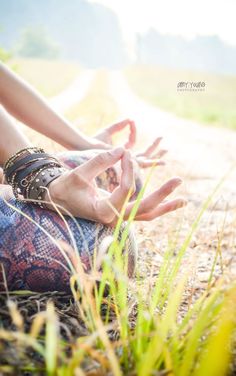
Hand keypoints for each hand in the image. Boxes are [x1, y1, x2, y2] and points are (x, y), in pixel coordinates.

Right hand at [48, 148, 185, 224]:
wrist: (56, 200)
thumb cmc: (65, 188)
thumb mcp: (80, 174)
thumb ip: (100, 161)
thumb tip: (123, 150)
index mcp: (103, 211)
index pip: (125, 190)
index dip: (128, 169)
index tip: (125, 152)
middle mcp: (113, 219)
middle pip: (143, 209)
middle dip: (162, 194)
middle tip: (178, 180)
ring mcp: (117, 218)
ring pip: (145, 215)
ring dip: (164, 207)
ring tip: (183, 200)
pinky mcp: (119, 213)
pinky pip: (141, 212)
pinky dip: (156, 207)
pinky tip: (171, 202)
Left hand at [94, 119, 166, 168]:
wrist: (88, 149)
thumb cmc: (93, 142)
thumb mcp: (108, 131)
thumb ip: (119, 126)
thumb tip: (130, 119)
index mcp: (119, 153)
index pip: (131, 143)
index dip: (133, 131)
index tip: (131, 121)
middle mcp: (124, 160)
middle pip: (143, 155)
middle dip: (154, 150)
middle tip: (165, 146)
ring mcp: (127, 163)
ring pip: (146, 158)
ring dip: (157, 153)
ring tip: (167, 149)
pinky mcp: (128, 164)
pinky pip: (144, 159)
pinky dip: (154, 156)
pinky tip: (163, 158)